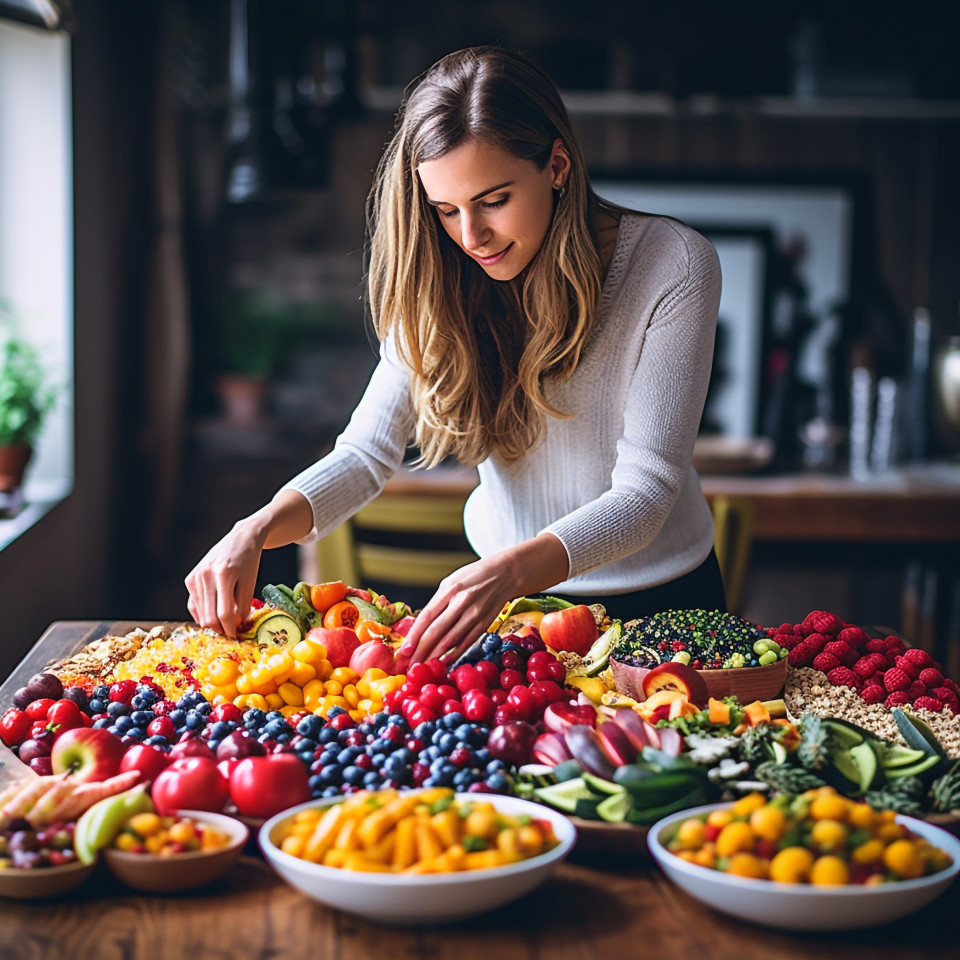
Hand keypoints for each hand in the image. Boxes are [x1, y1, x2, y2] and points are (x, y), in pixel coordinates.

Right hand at [185, 517, 265, 638]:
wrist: (241, 538)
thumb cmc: (249, 560)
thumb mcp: (251, 582)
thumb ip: (243, 606)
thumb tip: (235, 627)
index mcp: (224, 574)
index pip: (224, 613)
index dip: (231, 629)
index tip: (237, 636)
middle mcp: (206, 575)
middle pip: (209, 617)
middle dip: (221, 629)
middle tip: (231, 633)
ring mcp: (195, 577)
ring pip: (199, 613)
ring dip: (212, 623)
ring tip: (226, 623)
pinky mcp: (190, 578)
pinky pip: (194, 604)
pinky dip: (203, 613)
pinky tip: (214, 614)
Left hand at [398, 555, 513, 664]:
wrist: (504, 574)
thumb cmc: (474, 576)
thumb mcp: (451, 582)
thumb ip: (437, 603)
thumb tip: (420, 627)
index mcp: (449, 589)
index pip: (427, 616)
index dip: (414, 636)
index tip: (404, 650)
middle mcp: (462, 602)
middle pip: (436, 632)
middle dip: (421, 651)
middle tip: (409, 665)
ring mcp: (475, 614)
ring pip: (450, 641)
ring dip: (435, 657)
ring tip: (423, 667)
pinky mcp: (485, 624)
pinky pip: (466, 643)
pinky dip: (454, 655)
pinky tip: (443, 663)